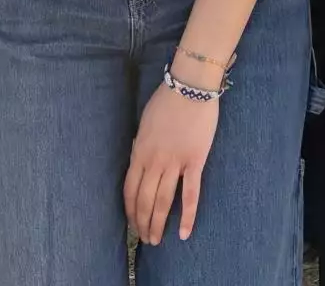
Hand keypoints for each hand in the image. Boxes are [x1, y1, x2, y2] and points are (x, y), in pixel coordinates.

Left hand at [124, 81, 218, 245]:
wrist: (190, 85)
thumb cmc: (167, 100)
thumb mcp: (145, 122)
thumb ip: (142, 144)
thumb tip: (139, 160)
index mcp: (140, 151)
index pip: (129, 190)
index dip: (130, 211)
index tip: (132, 223)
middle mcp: (154, 161)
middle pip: (144, 200)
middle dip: (142, 223)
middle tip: (145, 239)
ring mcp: (174, 163)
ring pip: (162, 202)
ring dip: (157, 224)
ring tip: (156, 241)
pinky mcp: (195, 162)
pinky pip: (190, 194)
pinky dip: (187, 216)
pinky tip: (183, 233)